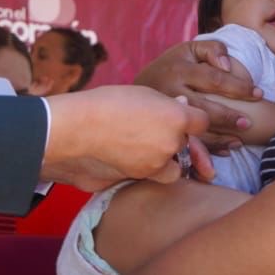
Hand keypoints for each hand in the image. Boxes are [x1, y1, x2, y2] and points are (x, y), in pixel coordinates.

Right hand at [40, 86, 207, 191]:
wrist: (72, 130)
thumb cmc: (103, 104)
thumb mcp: (139, 93)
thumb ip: (164, 103)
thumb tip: (180, 104)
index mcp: (175, 118)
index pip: (202, 122)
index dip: (192, 119)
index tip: (182, 118)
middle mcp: (170, 145)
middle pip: (184, 145)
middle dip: (173, 139)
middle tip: (150, 130)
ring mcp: (154, 167)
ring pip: (170, 168)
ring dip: (161, 160)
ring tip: (136, 147)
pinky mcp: (136, 181)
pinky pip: (147, 178)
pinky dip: (142, 172)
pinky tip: (124, 160)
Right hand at [134, 41, 261, 152]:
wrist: (140, 85)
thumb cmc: (172, 65)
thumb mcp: (189, 49)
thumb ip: (212, 49)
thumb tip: (228, 66)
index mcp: (180, 70)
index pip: (215, 79)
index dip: (239, 88)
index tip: (258, 94)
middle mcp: (172, 91)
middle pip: (205, 108)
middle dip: (229, 117)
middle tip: (248, 123)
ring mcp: (165, 114)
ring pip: (195, 130)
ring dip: (220, 138)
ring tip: (239, 141)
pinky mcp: (162, 129)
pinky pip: (186, 142)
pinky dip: (207, 149)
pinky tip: (224, 149)